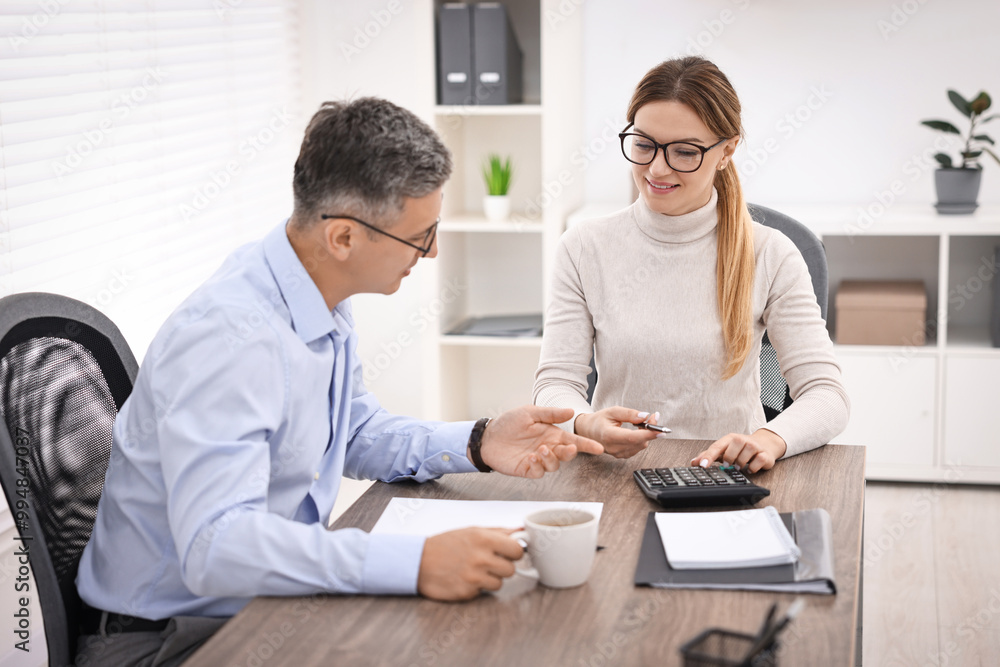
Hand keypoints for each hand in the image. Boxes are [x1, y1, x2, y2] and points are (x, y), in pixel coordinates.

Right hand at [417, 527, 523, 599]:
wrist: (418, 562)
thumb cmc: (445, 544)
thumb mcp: (471, 531)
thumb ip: (498, 532)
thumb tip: (521, 531)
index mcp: (484, 539)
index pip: (517, 550)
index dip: (514, 553)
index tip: (507, 553)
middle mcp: (480, 558)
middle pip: (511, 570)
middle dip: (502, 567)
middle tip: (489, 562)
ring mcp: (474, 577)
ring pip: (500, 583)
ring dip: (490, 578)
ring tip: (475, 570)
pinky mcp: (467, 592)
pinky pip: (484, 592)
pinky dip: (477, 587)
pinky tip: (465, 578)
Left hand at [477, 406, 603, 477]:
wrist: (488, 437)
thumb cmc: (508, 423)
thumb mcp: (529, 413)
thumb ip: (550, 414)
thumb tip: (570, 411)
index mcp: (551, 434)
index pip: (573, 440)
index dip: (587, 445)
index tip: (599, 448)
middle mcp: (548, 448)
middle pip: (567, 455)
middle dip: (570, 453)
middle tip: (567, 447)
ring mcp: (538, 460)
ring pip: (555, 465)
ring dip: (551, 459)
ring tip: (540, 450)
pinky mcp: (527, 469)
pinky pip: (539, 472)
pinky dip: (538, 465)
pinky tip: (530, 457)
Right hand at [573, 407, 661, 458]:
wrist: (588, 431)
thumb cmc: (599, 420)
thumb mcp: (612, 411)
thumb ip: (629, 413)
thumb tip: (645, 416)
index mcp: (609, 435)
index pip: (632, 437)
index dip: (648, 434)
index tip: (660, 430)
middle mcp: (613, 447)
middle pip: (639, 442)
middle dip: (651, 430)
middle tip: (654, 417)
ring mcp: (617, 453)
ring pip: (640, 446)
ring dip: (646, 435)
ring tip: (643, 423)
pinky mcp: (621, 455)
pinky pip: (637, 448)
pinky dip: (641, 440)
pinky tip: (638, 431)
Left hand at [690, 429, 787, 472]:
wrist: (764, 445)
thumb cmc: (740, 448)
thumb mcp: (724, 450)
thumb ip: (708, 456)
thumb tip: (694, 462)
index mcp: (730, 439)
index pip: (717, 446)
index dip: (709, 456)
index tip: (702, 465)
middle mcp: (742, 440)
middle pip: (734, 445)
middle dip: (729, 457)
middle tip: (727, 465)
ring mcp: (754, 446)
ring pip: (747, 453)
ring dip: (740, 463)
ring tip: (738, 467)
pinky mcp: (765, 455)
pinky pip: (759, 460)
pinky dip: (753, 467)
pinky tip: (750, 469)